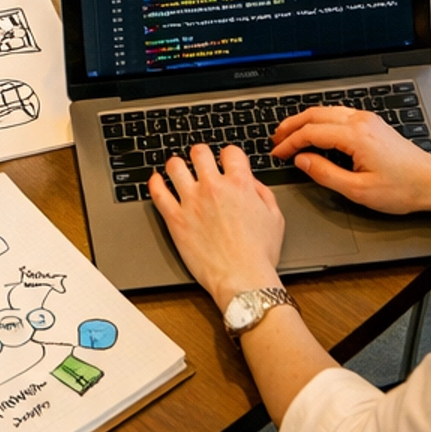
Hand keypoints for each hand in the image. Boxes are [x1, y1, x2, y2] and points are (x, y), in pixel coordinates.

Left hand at [146, 144, 285, 308]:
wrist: (243, 279)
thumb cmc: (260, 254)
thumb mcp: (275, 218)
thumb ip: (263, 193)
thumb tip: (251, 182)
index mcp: (239, 184)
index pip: (230, 152)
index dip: (229, 156)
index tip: (226, 162)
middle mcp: (213, 187)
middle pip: (199, 152)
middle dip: (201, 155)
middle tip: (201, 163)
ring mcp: (192, 202)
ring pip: (175, 166)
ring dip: (177, 165)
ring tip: (178, 170)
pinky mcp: (176, 219)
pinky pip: (158, 193)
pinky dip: (155, 183)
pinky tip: (157, 181)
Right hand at [269, 107, 430, 215]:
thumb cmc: (402, 189)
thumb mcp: (359, 190)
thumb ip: (325, 174)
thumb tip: (302, 161)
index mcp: (354, 135)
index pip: (311, 132)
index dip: (290, 143)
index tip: (277, 153)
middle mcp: (360, 121)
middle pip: (315, 114)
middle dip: (291, 126)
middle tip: (275, 139)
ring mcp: (367, 119)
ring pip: (326, 111)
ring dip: (305, 120)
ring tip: (290, 134)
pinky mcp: (372, 123)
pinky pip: (338, 114)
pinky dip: (320, 120)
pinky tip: (315, 130)